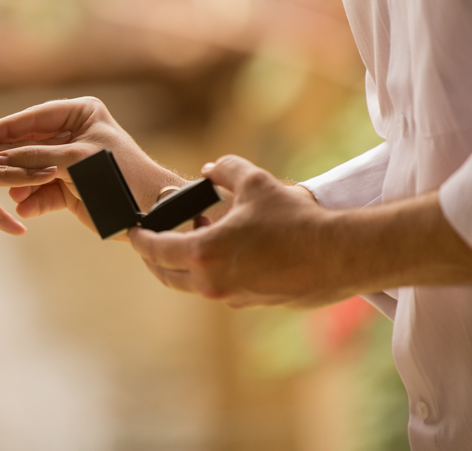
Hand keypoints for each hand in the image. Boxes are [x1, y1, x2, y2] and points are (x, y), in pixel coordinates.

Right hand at [0, 97, 182, 228]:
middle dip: (12, 160)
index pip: (35, 118)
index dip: (7, 128)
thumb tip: (1, 157)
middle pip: (30, 144)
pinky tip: (26, 208)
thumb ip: (38, 156)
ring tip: (12, 193)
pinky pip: (44, 192)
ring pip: (33, 170)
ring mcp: (70, 162)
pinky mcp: (70, 188)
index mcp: (80, 114)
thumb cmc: (120, 173)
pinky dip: (34, 200)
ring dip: (22, 182)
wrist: (149, 210)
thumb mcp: (76, 160)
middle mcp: (73, 134)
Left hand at [129, 155, 345, 307]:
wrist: (340, 256)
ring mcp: (232, 297)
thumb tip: (209, 170)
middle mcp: (212, 282)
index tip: (132, 231)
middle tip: (151, 239)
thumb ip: (224, 170)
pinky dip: (212, 270)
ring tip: (199, 231)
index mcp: (204, 253)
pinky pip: (219, 287)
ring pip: (193, 283)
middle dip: (154, 257)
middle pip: (167, 274)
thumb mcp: (255, 182)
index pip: (155, 250)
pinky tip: (229, 247)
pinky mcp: (251, 303)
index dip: (139, 239)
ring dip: (186, 262)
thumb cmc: (296, 220)